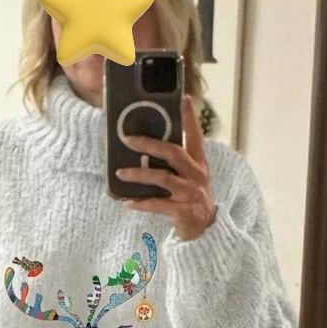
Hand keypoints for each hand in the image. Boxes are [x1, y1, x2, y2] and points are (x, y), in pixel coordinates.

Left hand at [114, 94, 217, 240]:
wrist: (206, 229)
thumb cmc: (192, 197)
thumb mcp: (191, 176)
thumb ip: (177, 162)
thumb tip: (147, 148)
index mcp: (198, 163)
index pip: (195, 135)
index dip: (190, 117)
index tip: (184, 98)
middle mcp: (196, 174)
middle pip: (173, 152)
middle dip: (149, 144)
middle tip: (127, 139)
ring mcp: (190, 193)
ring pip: (163, 178)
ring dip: (139, 174)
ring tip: (120, 173)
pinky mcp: (183, 210)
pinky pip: (158, 204)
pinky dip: (141, 203)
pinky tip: (128, 202)